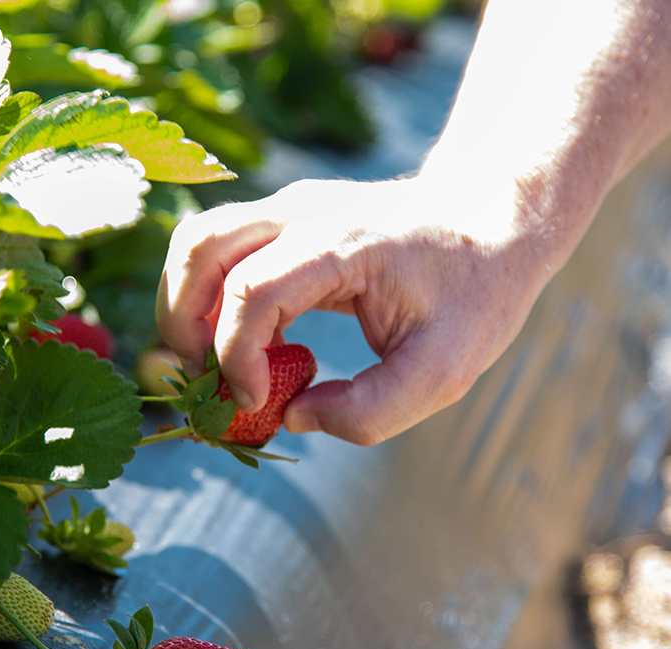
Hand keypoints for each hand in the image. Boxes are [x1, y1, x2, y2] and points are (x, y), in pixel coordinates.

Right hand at [156, 174, 555, 444]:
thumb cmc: (476, 290)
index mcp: (344, 243)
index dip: (238, 358)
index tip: (258, 404)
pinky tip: (252, 344)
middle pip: (199, 250)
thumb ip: (371, 412)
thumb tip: (294, 415)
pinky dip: (213, 300)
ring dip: (187, 307)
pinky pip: (225, 251)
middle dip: (182, 326)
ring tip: (213, 363)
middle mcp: (304, 211)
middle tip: (204, 382)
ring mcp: (292, 206)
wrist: (493, 219)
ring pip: (198, 242)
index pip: (252, 290)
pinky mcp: (290, 218)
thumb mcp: (444, 370)